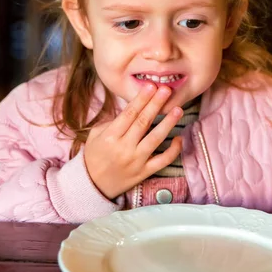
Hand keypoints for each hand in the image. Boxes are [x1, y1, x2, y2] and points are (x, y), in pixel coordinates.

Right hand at [84, 83, 182, 198]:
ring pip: (155, 139)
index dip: (141, 99)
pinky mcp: (144, 172)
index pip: (129, 113)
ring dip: (168, 123)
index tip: (151, 86)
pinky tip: (179, 138)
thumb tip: (133, 108)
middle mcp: (124, 148)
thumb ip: (112, 121)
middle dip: (156, 104)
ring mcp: (136, 161)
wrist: (92, 185)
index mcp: (110, 136)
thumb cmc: (94, 156)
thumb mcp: (95, 135)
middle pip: (143, 122)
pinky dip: (173, 150)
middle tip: (166, 90)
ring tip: (178, 109)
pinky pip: (162, 161)